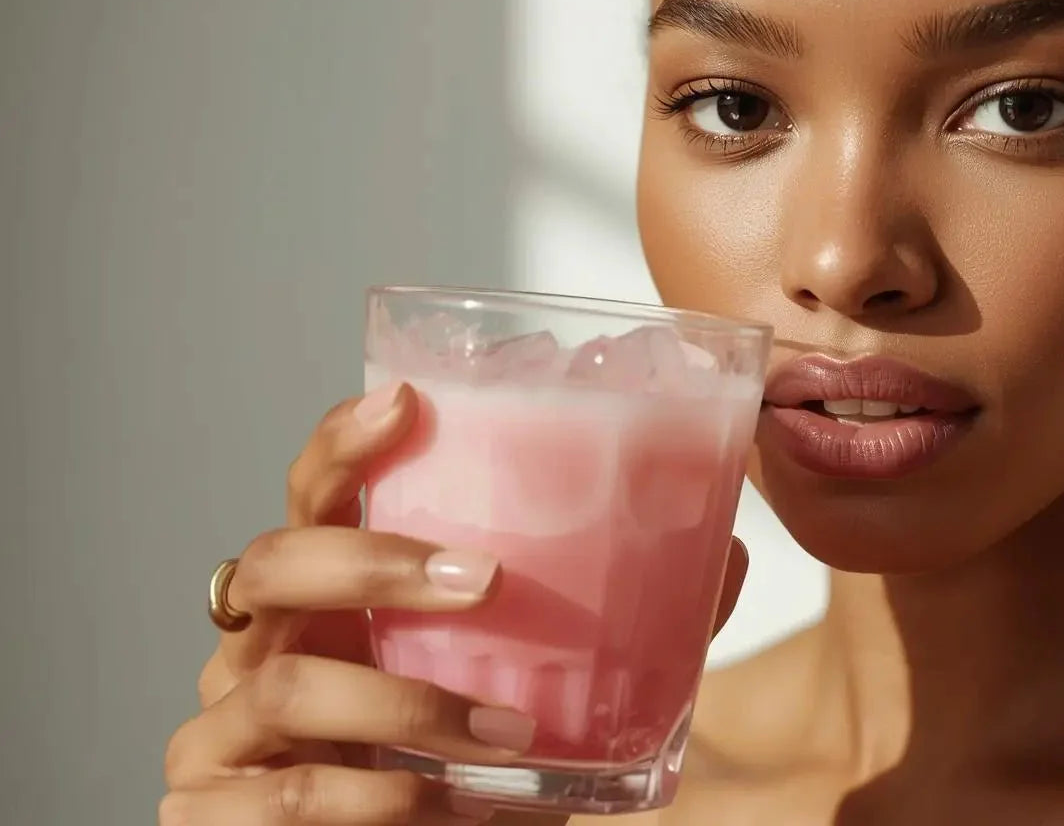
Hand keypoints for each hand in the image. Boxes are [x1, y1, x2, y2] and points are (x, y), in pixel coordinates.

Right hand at [161, 384, 748, 823]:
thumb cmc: (461, 765)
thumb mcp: (541, 688)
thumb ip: (627, 628)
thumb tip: (724, 552)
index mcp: (331, 594)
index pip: (315, 492)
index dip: (344, 443)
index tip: (403, 402)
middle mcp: (263, 642)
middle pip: (272, 562)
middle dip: (372, 561)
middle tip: (483, 579)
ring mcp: (226, 727)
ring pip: (282, 684)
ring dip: (406, 705)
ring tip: (506, 736)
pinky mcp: (216, 809)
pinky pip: (292, 794)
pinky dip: (384, 801)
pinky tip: (455, 809)